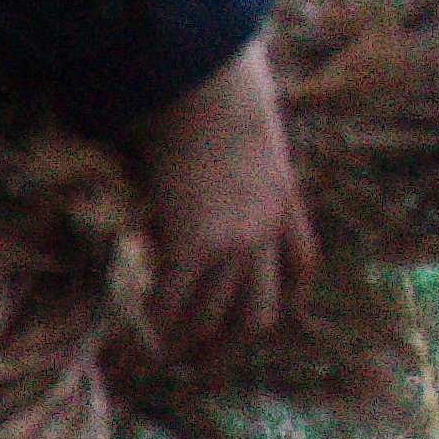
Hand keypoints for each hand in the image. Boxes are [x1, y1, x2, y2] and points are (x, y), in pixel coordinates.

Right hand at [125, 37, 313, 356]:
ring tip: (163, 358)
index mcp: (286, 198)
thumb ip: (242, 158)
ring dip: (189, 344)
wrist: (207, 76)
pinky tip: (138, 333)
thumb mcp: (251, 128)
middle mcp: (267, 228)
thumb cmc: (221, 85)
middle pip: (262, 309)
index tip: (268, 319)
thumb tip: (217, 163)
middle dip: (232, 343)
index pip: (301, 264)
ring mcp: (235, 240)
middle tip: (204, 362)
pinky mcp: (196, 243)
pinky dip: (155, 326)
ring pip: (218, 319)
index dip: (286, 299)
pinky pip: (175, 305)